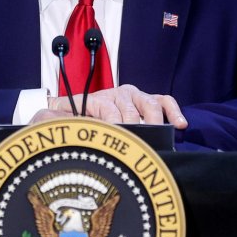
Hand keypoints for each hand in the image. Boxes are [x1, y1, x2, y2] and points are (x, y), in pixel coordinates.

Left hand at [30, 84, 187, 128]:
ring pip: (150, 103)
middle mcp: (119, 94)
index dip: (115, 126)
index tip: (118, 139)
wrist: (80, 106)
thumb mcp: (64, 116)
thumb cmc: (75, 117)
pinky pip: (164, 100)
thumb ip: (60, 114)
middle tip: (138, 143)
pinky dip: (173, 110)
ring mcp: (134, 95)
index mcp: (99, 99)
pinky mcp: (147, 100)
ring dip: (154, 119)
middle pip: (132, 109)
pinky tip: (180, 124)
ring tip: (157, 136)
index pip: (111, 111)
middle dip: (135, 126)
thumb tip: (55, 112)